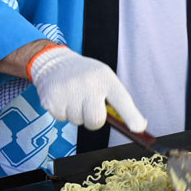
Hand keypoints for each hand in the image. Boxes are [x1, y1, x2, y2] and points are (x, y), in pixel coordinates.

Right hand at [28, 45, 145, 130]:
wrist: (55, 62)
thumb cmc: (87, 76)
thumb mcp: (104, 79)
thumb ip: (117, 101)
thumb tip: (138, 127)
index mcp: (105, 78)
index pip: (122, 100)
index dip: (131, 116)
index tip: (138, 128)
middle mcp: (88, 84)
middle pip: (96, 120)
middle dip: (94, 121)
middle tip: (90, 109)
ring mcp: (69, 91)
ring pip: (78, 121)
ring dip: (77, 115)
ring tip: (74, 98)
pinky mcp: (52, 99)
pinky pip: (61, 119)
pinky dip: (63, 112)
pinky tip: (64, 98)